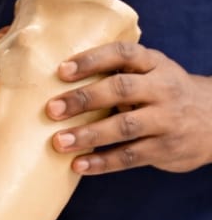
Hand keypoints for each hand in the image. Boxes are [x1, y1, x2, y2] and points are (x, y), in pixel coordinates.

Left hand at [47, 41, 211, 174]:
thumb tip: (56, 80)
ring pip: (125, 126)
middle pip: (121, 89)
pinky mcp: (166, 148)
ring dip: (89, 135)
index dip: (91, 60)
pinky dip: (102, 162)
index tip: (61, 70)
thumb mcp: (151, 73)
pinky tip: (78, 165)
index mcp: (154, 64)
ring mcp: (167, 119)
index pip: (123, 54)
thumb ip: (117, 73)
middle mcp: (163, 89)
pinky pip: (131, 156)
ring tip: (59, 142)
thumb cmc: (163, 94)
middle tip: (52, 109)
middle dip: (84, 99)